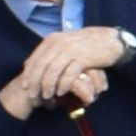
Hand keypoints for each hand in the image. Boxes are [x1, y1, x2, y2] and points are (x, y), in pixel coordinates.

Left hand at [8, 26, 131, 111]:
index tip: (25, 86)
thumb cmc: (87, 44)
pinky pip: (69, 74)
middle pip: (41, 66)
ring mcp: (71, 50)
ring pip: (53, 71)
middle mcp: (59, 43)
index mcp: (52, 39)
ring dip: (48, 86)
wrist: (110, 39)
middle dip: (35, 82)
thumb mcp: (65, 43)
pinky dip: (64, 84)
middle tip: (33, 95)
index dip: (29, 73)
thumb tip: (33, 64)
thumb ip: (51, 52)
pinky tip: (61, 92)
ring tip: (47, 96)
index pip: (35, 58)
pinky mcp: (83, 58)